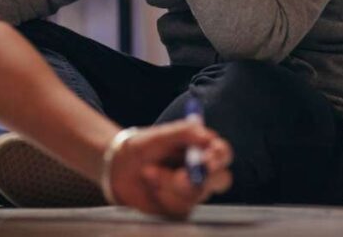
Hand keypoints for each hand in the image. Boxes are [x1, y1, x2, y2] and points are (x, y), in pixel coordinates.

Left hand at [109, 121, 232, 219]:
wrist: (119, 170)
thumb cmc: (142, 147)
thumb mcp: (160, 135)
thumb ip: (184, 132)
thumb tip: (207, 136)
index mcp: (203, 150)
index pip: (223, 153)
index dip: (220, 155)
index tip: (208, 156)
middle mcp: (204, 173)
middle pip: (221, 179)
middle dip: (201, 178)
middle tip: (181, 176)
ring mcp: (194, 193)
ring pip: (195, 194)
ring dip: (169, 182)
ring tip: (148, 171)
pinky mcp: (181, 209)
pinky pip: (181, 207)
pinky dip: (163, 195)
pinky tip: (152, 187)